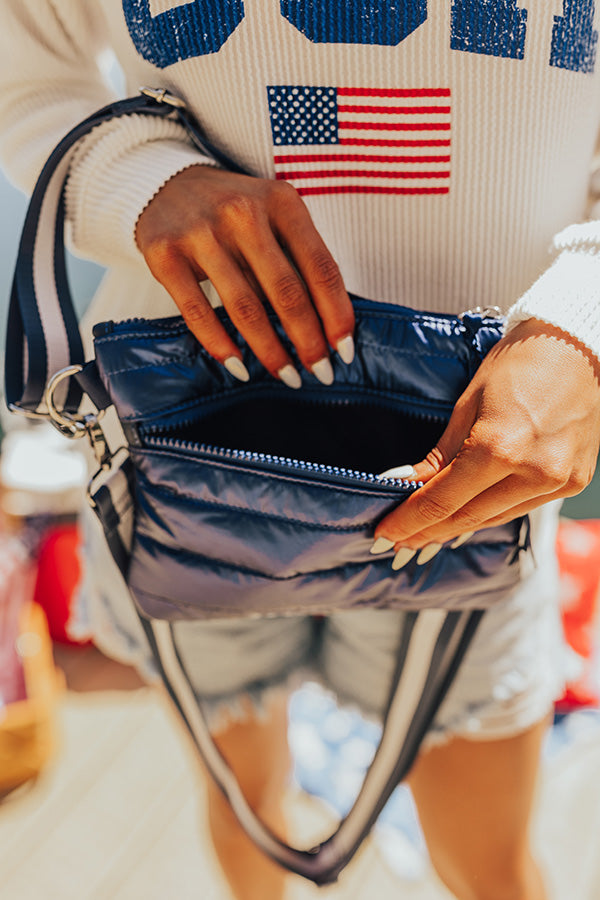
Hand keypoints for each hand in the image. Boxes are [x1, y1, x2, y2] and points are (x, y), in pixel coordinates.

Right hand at [135, 165, 353, 385]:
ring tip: (286, 376)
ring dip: (269, 350)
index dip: (337, 314)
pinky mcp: (165, 254)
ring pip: (244, 307)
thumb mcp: (274, 217)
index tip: (345, 350)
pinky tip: (239, 367)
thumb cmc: (235, 213)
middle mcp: (242, 212)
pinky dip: (220, 345)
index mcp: (281, 201)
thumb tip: (329, 326)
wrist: (166, 184)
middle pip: (286, 292)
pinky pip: (197, 311)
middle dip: (308, 340)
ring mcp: (201, 233)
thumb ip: (298, 259)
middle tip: (319, 373)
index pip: (321, 267)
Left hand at [373, 319, 599, 558]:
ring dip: (456, 529)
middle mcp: (532, 472)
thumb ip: (438, 455)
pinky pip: (520, 508)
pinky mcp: (574, 483)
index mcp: (498, 447)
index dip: (409, 522)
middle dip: (428, 533)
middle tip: (396, 544)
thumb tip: (401, 484)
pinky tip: (465, 519)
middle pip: (467, 518)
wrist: (575, 347)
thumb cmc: (516, 365)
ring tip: (424, 537)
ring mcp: (557, 481)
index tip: (384, 534)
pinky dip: (490, 514)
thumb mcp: (466, 405)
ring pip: (494, 518)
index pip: (442, 500)